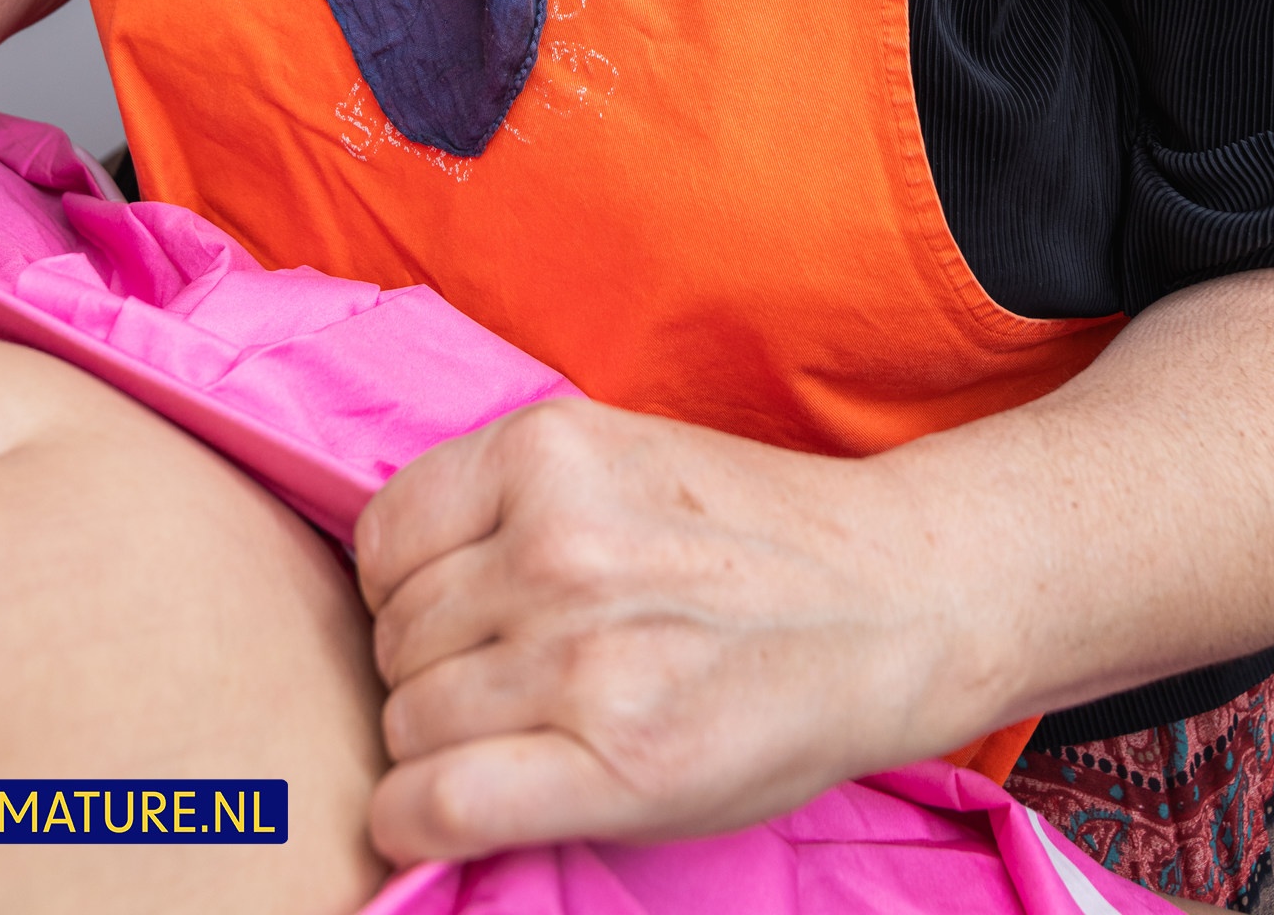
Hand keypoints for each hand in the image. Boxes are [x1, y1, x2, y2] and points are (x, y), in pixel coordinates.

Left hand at [355, 395, 989, 865]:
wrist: (893, 601)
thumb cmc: (750, 539)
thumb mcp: (618, 460)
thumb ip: (506, 498)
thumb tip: (380, 582)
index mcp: (549, 450)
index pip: (382, 539)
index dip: (405, 589)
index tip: (454, 614)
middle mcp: (557, 546)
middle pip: (392, 637)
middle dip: (427, 669)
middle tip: (508, 679)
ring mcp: (584, 656)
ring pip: (406, 722)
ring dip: (437, 744)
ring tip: (519, 734)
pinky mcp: (616, 762)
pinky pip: (440, 803)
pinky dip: (416, 821)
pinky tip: (441, 813)